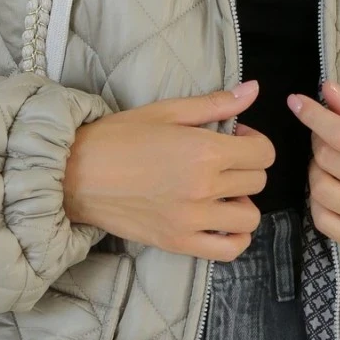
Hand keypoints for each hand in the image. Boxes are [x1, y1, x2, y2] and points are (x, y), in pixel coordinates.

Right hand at [63, 78, 274, 259]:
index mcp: (205, 151)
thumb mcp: (167, 111)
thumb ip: (216, 104)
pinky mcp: (179, 242)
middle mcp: (204, 187)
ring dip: (242, 202)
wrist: (75, 174)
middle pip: (258, 181)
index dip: (254, 141)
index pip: (263, 153)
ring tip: (221, 192)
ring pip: (250, 217)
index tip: (236, 139)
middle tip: (222, 160)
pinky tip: (220, 220)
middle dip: (246, 167)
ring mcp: (192, 219)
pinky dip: (235, 237)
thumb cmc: (118, 137)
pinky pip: (230, 249)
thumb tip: (254, 90)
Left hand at [287, 78, 339, 257]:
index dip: (315, 117)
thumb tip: (327, 89)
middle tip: (329, 138)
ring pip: (319, 188)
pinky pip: (321, 219)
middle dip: (319, 141)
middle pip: (327, 160)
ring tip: (334, 166)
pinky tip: (335, 191)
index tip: (296, 101)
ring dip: (317, 171)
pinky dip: (319, 201)